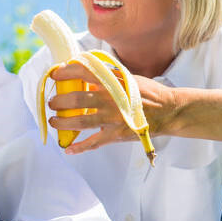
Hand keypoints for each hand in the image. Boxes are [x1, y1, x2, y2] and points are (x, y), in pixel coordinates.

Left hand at [47, 64, 175, 154]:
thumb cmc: (148, 92)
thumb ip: (108, 76)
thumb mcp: (128, 77)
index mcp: (112, 82)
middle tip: (53, 102)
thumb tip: (86, 71)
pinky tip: (68, 149)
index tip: (55, 74)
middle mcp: (110, 99)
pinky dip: (79, 147)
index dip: (66, 73)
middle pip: (76, 100)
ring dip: (63, 123)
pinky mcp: (116, 134)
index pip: (83, 72)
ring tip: (54, 121)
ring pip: (80, 122)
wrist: (167, 110)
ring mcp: (112, 118)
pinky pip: (94, 143)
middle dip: (59, 101)